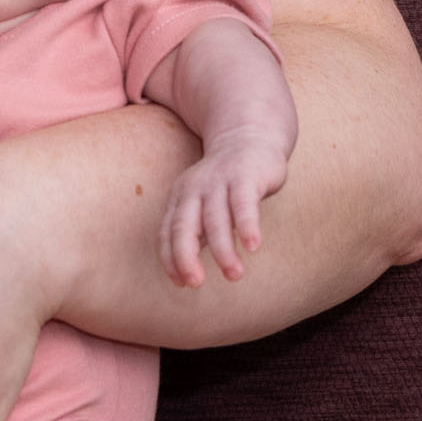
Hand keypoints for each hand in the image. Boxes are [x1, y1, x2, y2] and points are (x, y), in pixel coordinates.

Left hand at [162, 136, 284, 285]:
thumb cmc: (225, 183)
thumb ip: (195, 234)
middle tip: (196, 284)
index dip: (171, 259)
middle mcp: (195, 189)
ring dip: (223, 249)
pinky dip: (247, 225)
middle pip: (184, 226)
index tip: (182, 283)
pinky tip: (253, 246)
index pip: (168, 232)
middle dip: (186, 257)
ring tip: (234, 274)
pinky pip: (244, 204)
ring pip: (216, 219)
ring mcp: (219, 181)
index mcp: (181, 198)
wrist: (249, 136)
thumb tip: (184, 275)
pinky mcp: (246, 176)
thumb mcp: (204, 205)